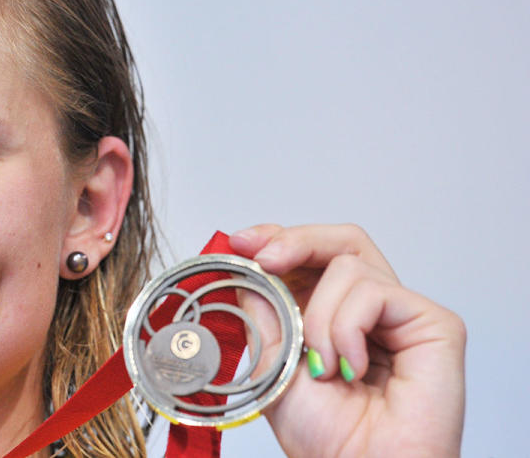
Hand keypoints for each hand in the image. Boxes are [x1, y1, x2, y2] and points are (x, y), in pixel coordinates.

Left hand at [229, 224, 465, 457]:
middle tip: (266, 259)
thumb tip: (246, 267)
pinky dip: (347, 327)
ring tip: (320, 365)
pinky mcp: (434, 323)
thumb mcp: (273, 361)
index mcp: (333, 316)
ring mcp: (403, 314)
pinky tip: (350, 368)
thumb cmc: (325, 436)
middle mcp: (371, 311)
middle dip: (295, 241)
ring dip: (318, 315)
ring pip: (349, 264)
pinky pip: (375, 291)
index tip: (241, 241)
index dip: (279, 239)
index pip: (313, 257)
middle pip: (341, 241)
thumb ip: (263, 310)